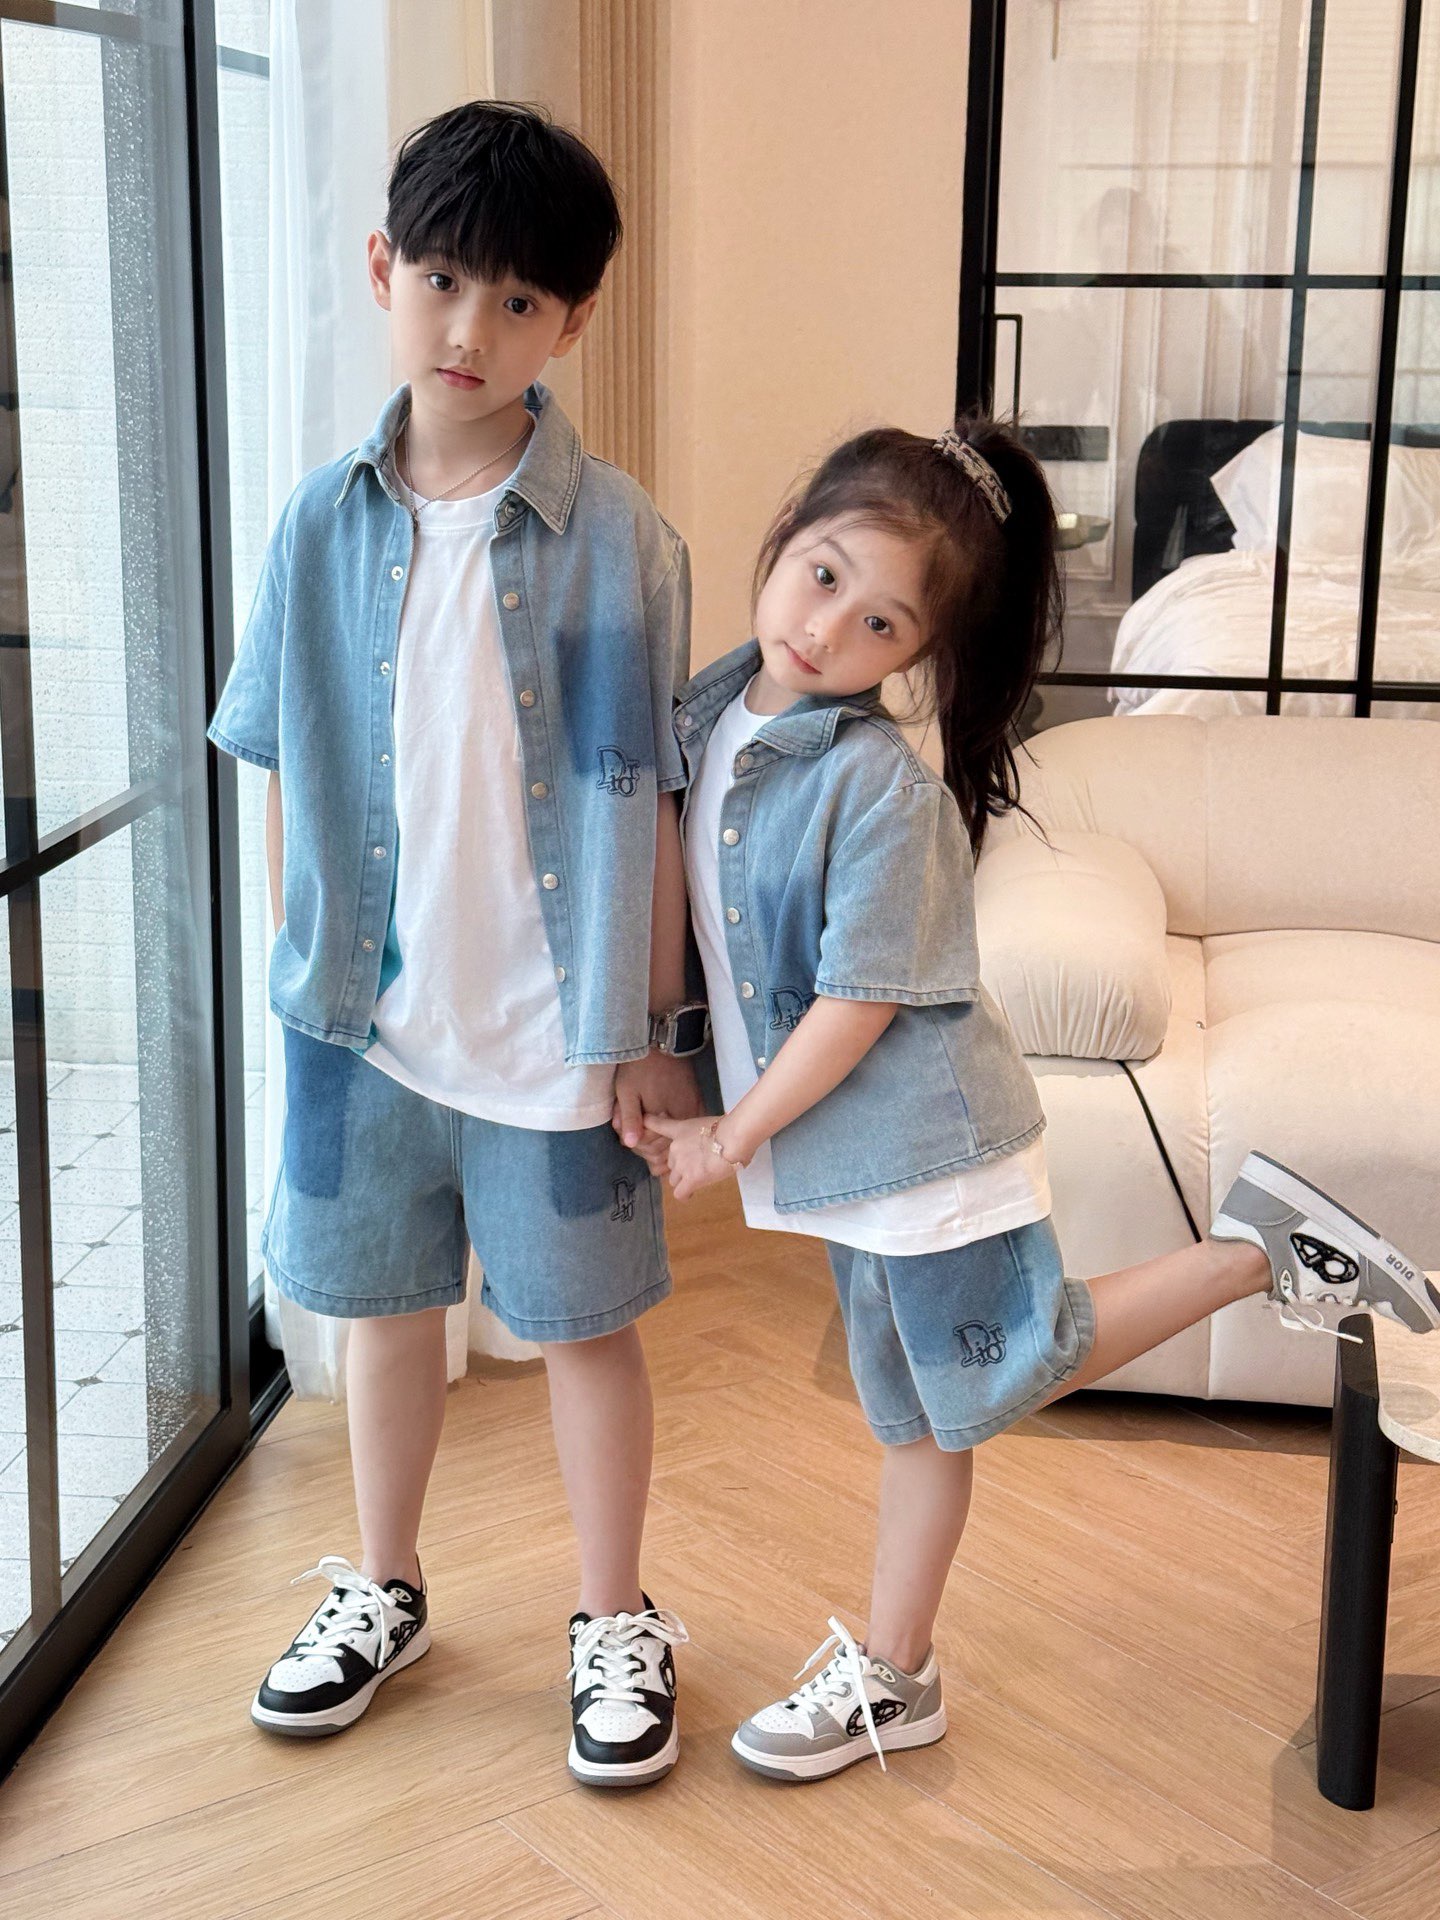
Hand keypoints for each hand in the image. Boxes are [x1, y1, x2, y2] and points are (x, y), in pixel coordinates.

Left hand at [613, 1052, 703, 1173]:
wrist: (662, 1044)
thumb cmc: (639, 1068)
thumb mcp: (627, 1092)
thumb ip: (629, 1119)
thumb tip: (630, 1144)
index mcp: (661, 1116)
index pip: (650, 1145)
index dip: (635, 1144)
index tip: (625, 1134)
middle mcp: (680, 1117)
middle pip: (665, 1146)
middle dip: (647, 1145)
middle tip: (634, 1133)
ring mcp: (692, 1111)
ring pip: (678, 1140)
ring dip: (663, 1143)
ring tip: (650, 1135)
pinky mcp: (698, 1103)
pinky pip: (690, 1128)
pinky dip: (679, 1135)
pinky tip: (669, 1132)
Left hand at [647, 1113, 745, 1201]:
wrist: (734, 1138)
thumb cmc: (731, 1129)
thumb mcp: (714, 1123)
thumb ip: (708, 1132)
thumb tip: (719, 1142)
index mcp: (681, 1130)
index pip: (659, 1125)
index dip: (650, 1123)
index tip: (644, 1121)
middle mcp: (676, 1148)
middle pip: (671, 1162)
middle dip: (681, 1165)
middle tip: (698, 1166)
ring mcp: (681, 1165)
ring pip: (674, 1179)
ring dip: (684, 1180)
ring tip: (699, 1178)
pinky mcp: (690, 1179)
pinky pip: (680, 1193)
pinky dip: (685, 1194)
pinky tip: (691, 1193)